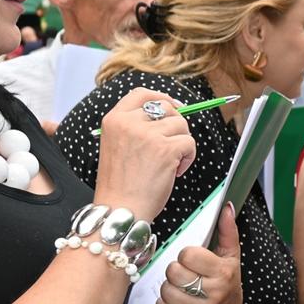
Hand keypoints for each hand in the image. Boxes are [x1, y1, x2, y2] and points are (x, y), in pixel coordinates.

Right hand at [92, 89, 195, 221]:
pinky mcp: (166, 148)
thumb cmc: (121, 186)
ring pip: (181, 125)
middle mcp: (129, 123)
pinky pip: (190, 142)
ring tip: (170, 164)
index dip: (161, 96)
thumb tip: (169, 112)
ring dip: (182, 144)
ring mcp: (148, 134)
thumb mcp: (117, 146)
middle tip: (172, 146)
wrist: (121, 210)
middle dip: (176, 125)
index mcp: (114, 120)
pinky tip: (175, 171)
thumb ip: (135, 127)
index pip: (141, 93)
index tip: (174, 105)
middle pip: (166, 107)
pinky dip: (188, 157)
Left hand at [158, 203, 242, 303]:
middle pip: (174, 272)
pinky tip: (177, 303)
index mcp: (223, 272)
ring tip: (182, 289)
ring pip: (166, 290)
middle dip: (176, 271)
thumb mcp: (230, 256)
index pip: (188, 255)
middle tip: (186, 275)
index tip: (194, 261)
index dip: (187, 255)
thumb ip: (227, 230)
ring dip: (169, 288)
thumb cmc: (225, 281)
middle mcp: (214, 293)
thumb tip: (227, 207)